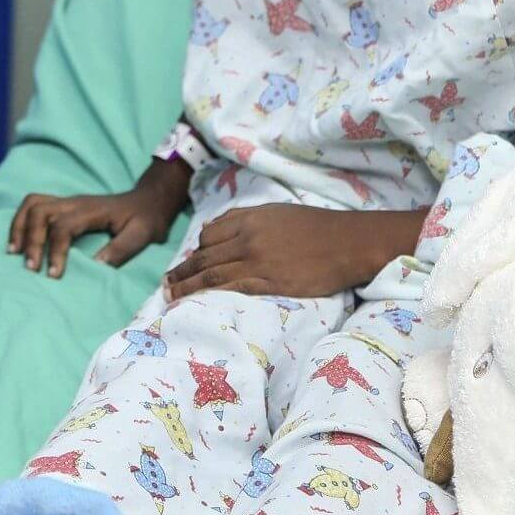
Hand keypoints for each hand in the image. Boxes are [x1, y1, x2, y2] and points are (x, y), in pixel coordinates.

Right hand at [8, 178, 186, 278]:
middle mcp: (74, 202)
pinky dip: (21, 221)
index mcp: (91, 210)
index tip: (54, 275)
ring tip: (14, 253)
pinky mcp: (63, 205)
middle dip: (31, 239)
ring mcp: (67, 201)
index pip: (63, 226)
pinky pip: (33, 205)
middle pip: (40, 210)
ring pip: (32, 203)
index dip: (56, 251)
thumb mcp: (143, 235)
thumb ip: (121, 250)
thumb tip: (95, 265)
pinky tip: (19, 241)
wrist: (150, 200)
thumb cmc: (146, 220)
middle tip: (31, 268)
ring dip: (20, 226)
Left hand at [163, 203, 425, 302]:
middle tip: (167, 282)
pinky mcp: (270, 282)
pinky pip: (232, 288)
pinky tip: (198, 301)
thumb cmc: (318, 227)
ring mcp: (257, 260)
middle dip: (182, 270)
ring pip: (212, 273)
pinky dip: (210, 294)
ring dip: (187, 285)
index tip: (190, 262)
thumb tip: (218, 231)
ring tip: (171, 294)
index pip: (210, 235)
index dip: (197, 250)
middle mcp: (248, 238)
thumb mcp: (278, 213)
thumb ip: (247, 220)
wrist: (347, 242)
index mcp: (250, 218)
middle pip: (205, 255)